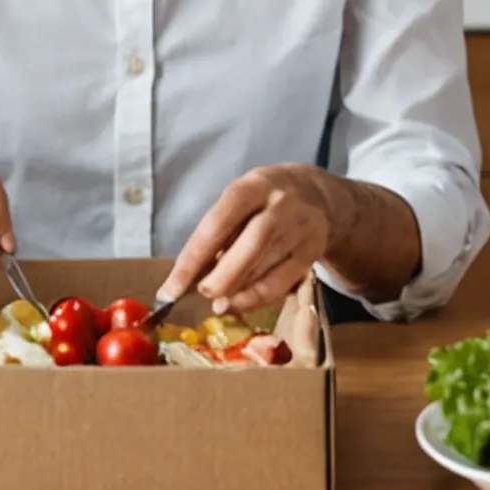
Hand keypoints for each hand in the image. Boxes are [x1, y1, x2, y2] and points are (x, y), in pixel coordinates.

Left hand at [163, 164, 347, 316]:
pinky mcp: (311, 253)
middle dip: (221, 278)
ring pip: (265, 269)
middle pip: (249, 248)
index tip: (171, 289)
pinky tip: (240, 303)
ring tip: (219, 302)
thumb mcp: (240, 199)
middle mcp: (279, 206)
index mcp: (252, 187)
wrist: (318, 195)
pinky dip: (256, 299)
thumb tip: (188, 277)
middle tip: (203, 292)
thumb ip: (218, 232)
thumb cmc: (264, 200)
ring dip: (236, 292)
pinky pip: (282, 284)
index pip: (216, 225)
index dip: (191, 261)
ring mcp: (299, 230)